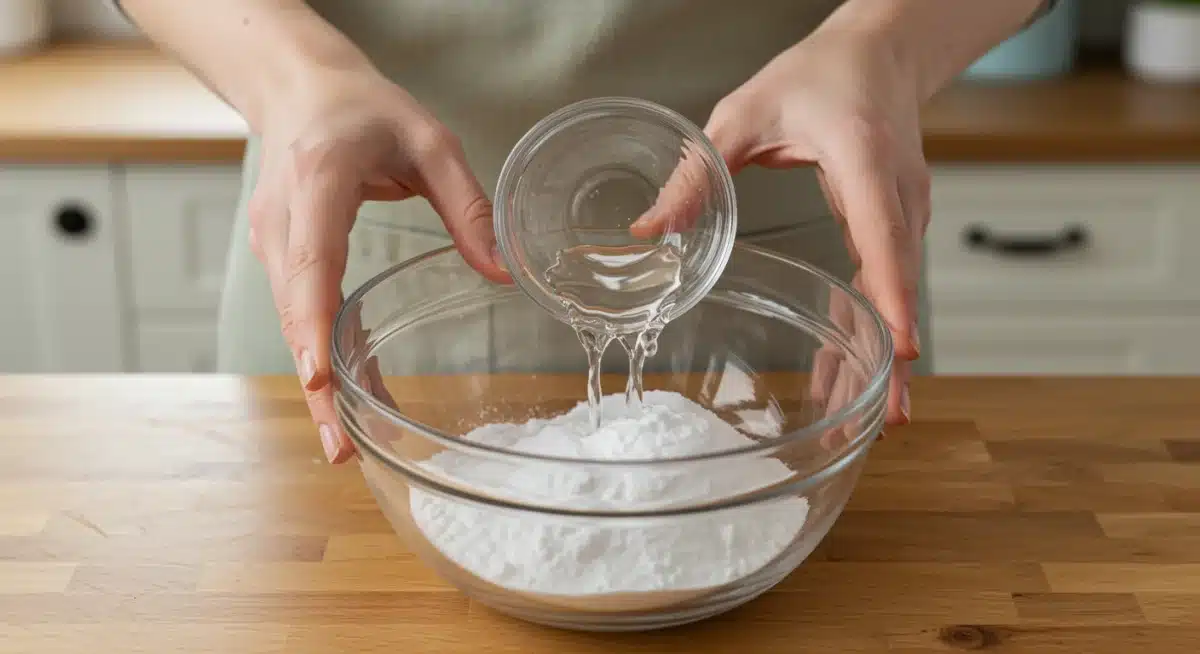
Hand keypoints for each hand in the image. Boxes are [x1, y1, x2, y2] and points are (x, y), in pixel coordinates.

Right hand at [249, 65, 509, 463]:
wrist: (296, 88)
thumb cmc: (362, 109)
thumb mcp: (430, 141)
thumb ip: (468, 205)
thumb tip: (503, 272)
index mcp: (319, 181)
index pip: (312, 262)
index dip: (313, 324)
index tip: (318, 379)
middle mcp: (283, 220)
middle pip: (294, 313)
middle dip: (315, 384)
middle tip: (342, 447)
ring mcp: (272, 241)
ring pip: (292, 323)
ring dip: (316, 384)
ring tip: (345, 444)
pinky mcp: (278, 256)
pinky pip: (299, 314)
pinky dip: (320, 356)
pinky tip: (347, 397)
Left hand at [634, 31, 926, 425]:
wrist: (881, 51)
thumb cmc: (820, 75)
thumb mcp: (745, 113)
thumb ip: (698, 172)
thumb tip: (648, 229)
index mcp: (863, 158)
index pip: (883, 233)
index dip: (892, 293)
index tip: (900, 348)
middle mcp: (898, 190)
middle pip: (900, 280)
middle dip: (895, 350)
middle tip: (887, 416)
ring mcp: (908, 208)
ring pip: (899, 288)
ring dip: (887, 350)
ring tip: (874, 415)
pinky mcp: (900, 220)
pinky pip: (890, 278)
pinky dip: (878, 324)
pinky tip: (859, 367)